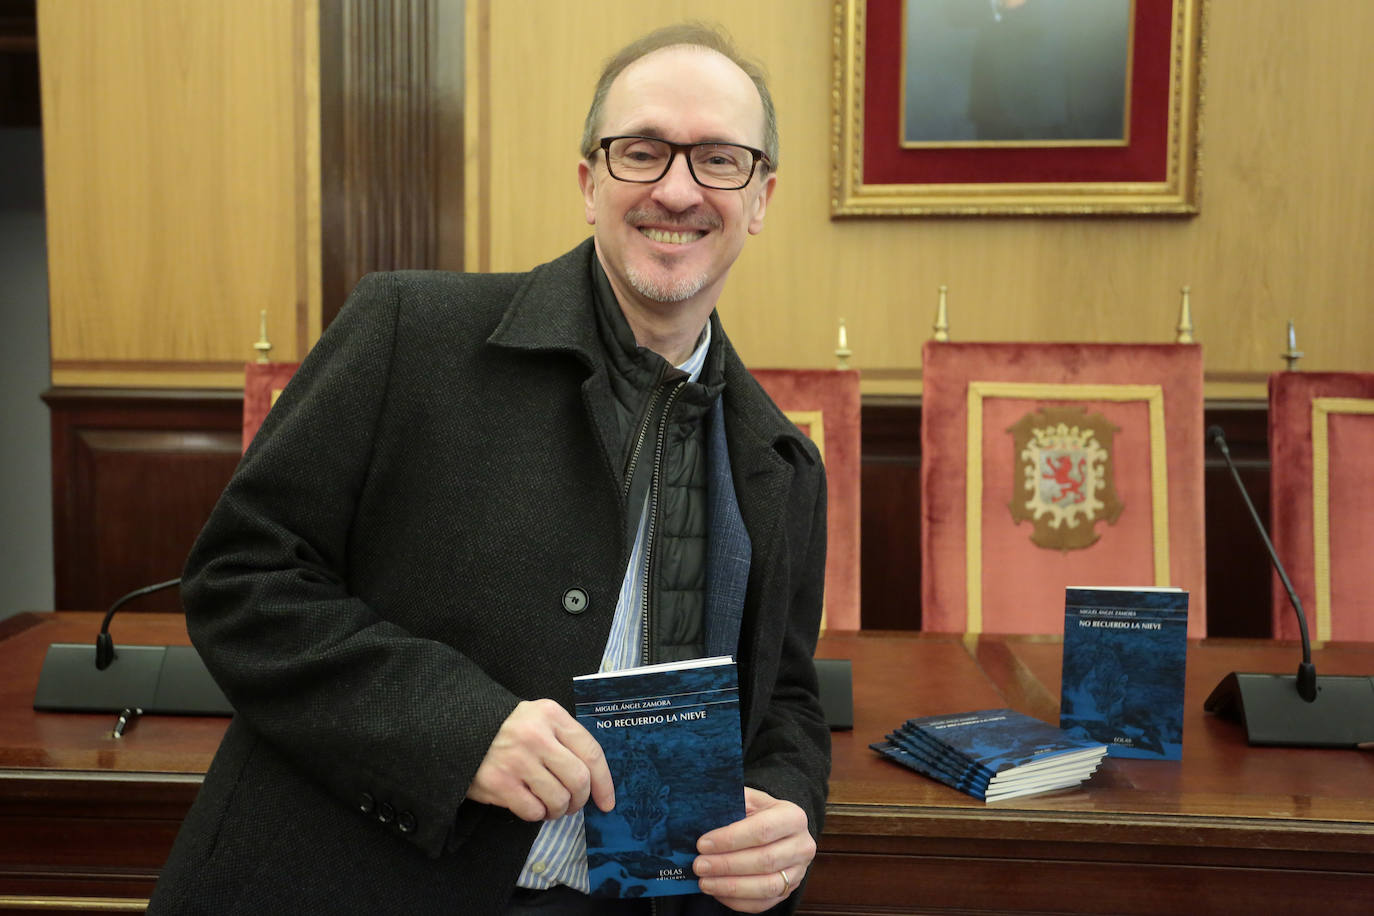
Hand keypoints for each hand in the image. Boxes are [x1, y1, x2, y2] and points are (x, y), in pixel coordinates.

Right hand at [466, 699, 614, 821]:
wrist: (459, 728)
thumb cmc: (507, 728)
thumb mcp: (539, 718)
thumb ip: (565, 740)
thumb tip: (594, 781)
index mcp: (552, 715)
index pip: (591, 752)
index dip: (604, 782)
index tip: (607, 802)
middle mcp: (536, 736)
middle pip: (579, 780)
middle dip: (580, 800)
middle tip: (572, 805)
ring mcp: (517, 760)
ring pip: (558, 799)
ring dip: (558, 810)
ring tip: (550, 806)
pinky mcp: (499, 783)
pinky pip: (533, 811)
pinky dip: (537, 814)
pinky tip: (529, 804)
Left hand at [692, 787, 815, 911]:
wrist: (780, 830)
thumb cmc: (760, 814)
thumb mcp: (750, 800)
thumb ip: (733, 803)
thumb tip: (704, 813)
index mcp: (793, 817)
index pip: (762, 830)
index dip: (730, 839)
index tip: (703, 844)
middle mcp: (802, 846)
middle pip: (764, 860)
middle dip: (726, 865)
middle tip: (699, 865)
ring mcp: (798, 872)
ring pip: (766, 886)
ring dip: (731, 887)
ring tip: (704, 882)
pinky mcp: (789, 891)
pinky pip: (763, 903)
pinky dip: (737, 901)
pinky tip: (717, 892)